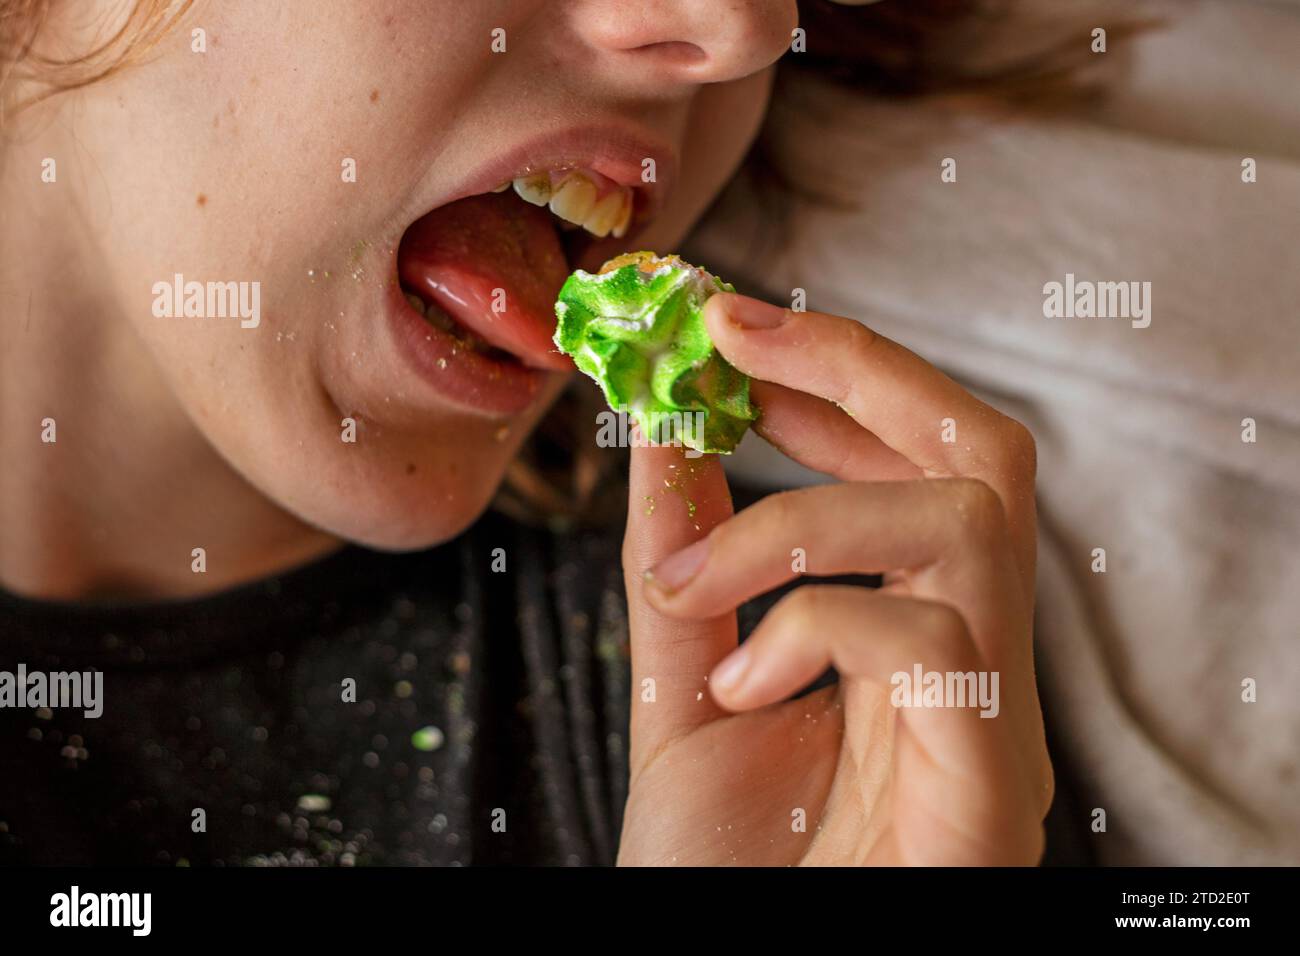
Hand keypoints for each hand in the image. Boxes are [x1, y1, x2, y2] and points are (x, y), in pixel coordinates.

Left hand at [617, 293, 1050, 865]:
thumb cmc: (733, 870)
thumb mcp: (683, 694)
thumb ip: (682, 570)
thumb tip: (663, 437)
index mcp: (912, 628)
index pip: (916, 456)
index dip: (833, 369)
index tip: (728, 320)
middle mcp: (975, 654)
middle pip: (985, 448)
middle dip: (861, 367)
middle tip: (735, 333)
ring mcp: (995, 713)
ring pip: (965, 517)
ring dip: (802, 519)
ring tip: (695, 591)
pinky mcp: (992, 776)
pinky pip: (934, 636)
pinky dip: (812, 629)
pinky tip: (745, 692)